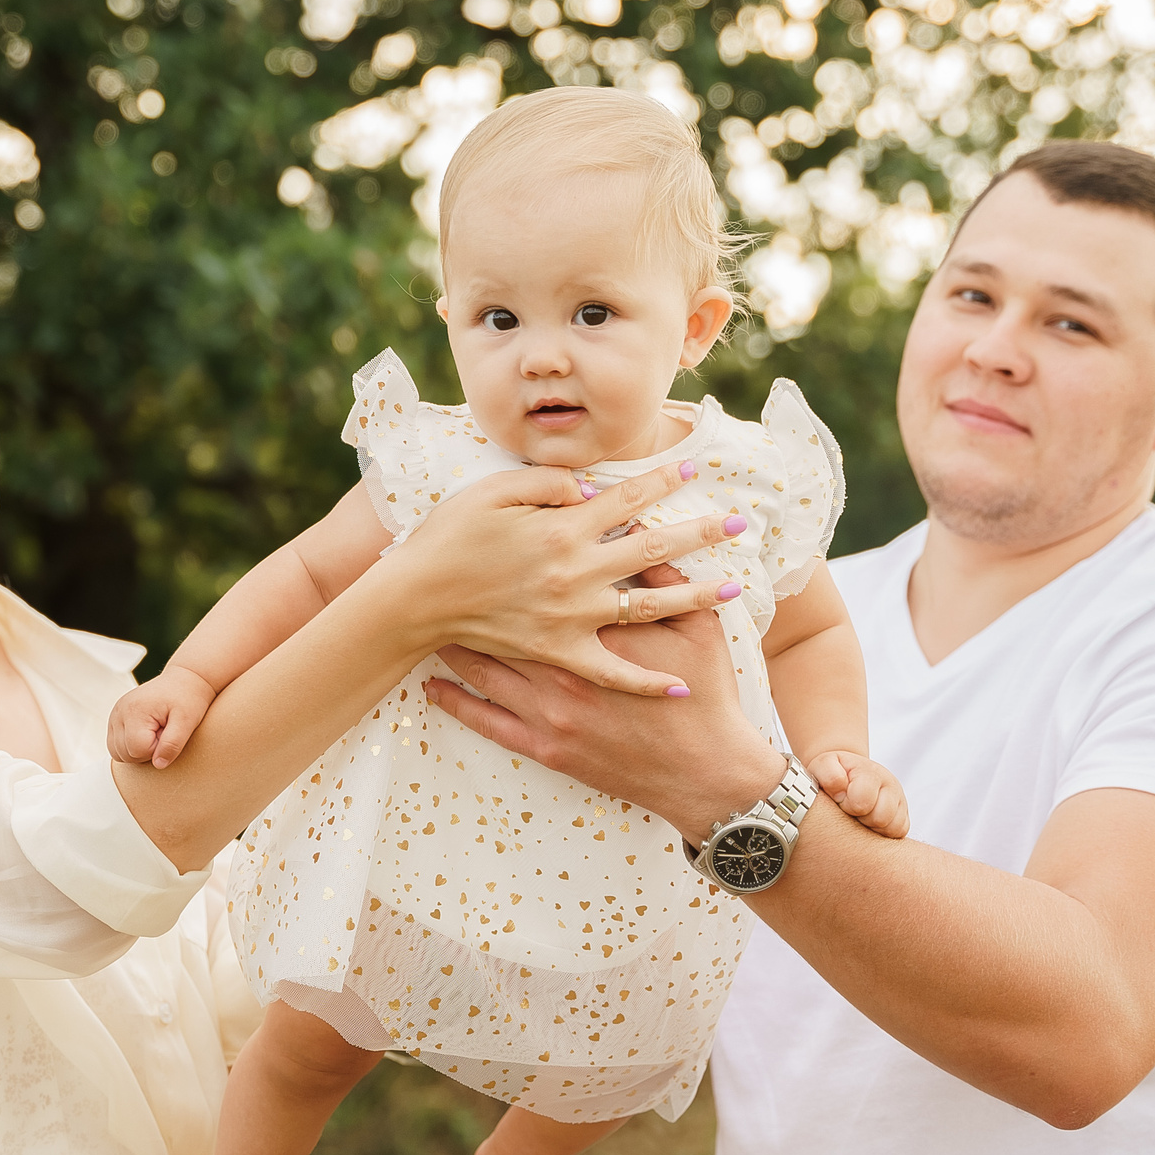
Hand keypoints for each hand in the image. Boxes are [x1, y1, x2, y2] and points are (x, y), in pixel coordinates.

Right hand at [108, 667, 216, 768]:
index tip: (170, 732)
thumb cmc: (189, 699)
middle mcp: (119, 712)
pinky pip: (116, 745)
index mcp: (134, 711)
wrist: (185, 680)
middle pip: (125, 754)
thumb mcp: (187, 721)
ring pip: (117, 753)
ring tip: (156, 732)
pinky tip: (147, 733)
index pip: (138, 750)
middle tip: (165, 731)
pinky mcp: (115, 718)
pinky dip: (131, 745)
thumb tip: (158, 765)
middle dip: (148, 750)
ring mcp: (115, 714)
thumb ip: (173, 744)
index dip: (157, 749)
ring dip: (138, 750)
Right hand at [379, 462, 749, 697]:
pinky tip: (679, 685)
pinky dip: (646, 682)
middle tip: (740, 523)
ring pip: (648, 603)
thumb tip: (588, 488)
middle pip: (653, 545)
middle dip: (700, 531)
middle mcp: (576, 569)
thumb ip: (544, 482)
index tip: (693, 469)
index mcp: (562, 526)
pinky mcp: (560, 653)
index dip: (662, 481)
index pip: (627, 498)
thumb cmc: (447, 539)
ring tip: (730, 586)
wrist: (415, 599)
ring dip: (693, 593)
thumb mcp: (491, 490)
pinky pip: (612, 672)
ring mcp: (572, 615)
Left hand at [422, 566, 781, 839]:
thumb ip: (664, 578)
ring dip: (454, 643)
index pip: (547, 581)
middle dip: (472, 597)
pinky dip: (456, 702)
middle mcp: (563, 668)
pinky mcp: (544, 748)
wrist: (705, 772)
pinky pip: (487, 722)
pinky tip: (433, 686)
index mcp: (598, 629)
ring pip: (483, 668)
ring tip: (427, 620)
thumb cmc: (705, 694)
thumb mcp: (697, 626)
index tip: (491, 542)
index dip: (518, 558)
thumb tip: (637, 534)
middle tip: (444, 572)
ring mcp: (549, 711)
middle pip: (501, 622)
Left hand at [806, 750, 908, 839]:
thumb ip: (828, 773)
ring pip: (892, 828)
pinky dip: (883, 833)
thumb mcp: (823, 766)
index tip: (840, 799)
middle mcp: (890, 784)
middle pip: (881, 818)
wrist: (845, 776)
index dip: (847, 804)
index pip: (863, 800)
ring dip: (872, 827)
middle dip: (861, 818)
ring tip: (859, 816)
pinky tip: (869, 823)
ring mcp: (900, 801)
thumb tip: (842, 790)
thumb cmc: (831, 775)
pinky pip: (899, 833)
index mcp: (870, 772)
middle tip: (850, 810)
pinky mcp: (904, 817)